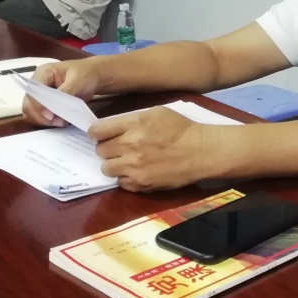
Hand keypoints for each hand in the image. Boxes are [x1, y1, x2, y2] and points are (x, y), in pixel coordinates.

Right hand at [21, 60, 101, 126]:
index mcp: (43, 73)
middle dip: (41, 116)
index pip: (32, 92)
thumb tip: (54, 106)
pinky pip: (39, 116)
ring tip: (61, 122)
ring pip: (31, 112)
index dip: (38, 105)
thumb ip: (65, 91)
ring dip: (44, 120)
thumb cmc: (85, 73)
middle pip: (28, 104)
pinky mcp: (45, 103)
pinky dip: (47, 121)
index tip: (51, 116)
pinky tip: (60, 121)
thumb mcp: (78, 80)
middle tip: (58, 122)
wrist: (93, 76)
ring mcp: (40, 94)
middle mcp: (37, 84)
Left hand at [90, 107, 213, 191]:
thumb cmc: (180, 128)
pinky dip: (126, 177)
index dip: (97, 133)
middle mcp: (130, 146)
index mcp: (134, 125)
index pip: (97, 131)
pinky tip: (138, 171)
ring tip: (127, 160)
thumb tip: (110, 128)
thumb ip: (131, 120)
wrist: (200, 152)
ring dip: (114, 164)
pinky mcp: (140, 184)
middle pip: (100, 150)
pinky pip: (120, 182)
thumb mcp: (155, 113)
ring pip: (106, 168)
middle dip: (107, 148)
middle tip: (119, 147)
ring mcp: (134, 168)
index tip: (100, 134)